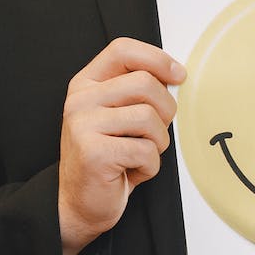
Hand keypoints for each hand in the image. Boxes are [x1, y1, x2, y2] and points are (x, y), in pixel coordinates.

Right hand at [59, 38, 184, 254]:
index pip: (122, 50)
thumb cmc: (104, 160)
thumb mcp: (116, 116)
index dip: (156, 58)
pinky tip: (132, 171)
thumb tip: (174, 75)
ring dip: (158, 142)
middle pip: (144, 83)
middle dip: (165, 110)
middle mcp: (80, 100)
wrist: (77, 205)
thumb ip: (134, 92)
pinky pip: (146, 150)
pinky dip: (150, 166)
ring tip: (140, 154)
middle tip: (156, 132)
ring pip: (149, 118)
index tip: (178, 75)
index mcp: (85, 85)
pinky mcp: (94, 152)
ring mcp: (83, 125)